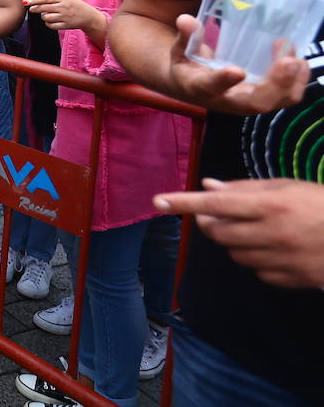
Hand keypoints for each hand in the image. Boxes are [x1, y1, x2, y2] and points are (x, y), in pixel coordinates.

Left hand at [24, 0, 100, 31]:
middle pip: (43, 8)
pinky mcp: (66, 25)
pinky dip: (48, 23)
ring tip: (48, 14)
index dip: (34, 1)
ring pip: (45, 17)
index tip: (25, 2)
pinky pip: (51, 25)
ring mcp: (64, 17)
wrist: (88, 16)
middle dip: (35, 9)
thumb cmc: (72, 5)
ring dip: (43, 16)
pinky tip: (51, 20)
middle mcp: (63, 7)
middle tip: (33, 9)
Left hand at [155, 177, 323, 287]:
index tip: (158, 201)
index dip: (184, 202)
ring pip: (234, 253)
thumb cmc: (322, 205)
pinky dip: (255, 259)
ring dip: (233, 241)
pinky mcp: (290, 279)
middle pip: (217, 232)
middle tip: (217, 213)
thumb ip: (246, 188)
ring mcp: (281, 259)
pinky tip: (274, 249)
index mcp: (271, 205)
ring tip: (255, 229)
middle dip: (210, 222)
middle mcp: (272, 233)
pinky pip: (256, 270)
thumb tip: (208, 185)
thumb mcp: (288, 187)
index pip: (215, 202)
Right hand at [165, 14, 309, 115]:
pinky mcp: (262, 99)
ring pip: (276, 102)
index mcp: (201, 87)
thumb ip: (187, 36)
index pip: (211, 87)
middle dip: (276, 84)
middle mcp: (227, 100)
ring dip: (291, 82)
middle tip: (288, 61)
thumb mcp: (180, 50)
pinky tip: (300, 62)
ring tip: (296, 58)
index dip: (224, 80)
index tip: (237, 70)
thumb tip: (185, 19)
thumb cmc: (187, 67)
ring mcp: (247, 102)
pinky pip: (285, 97)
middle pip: (255, 102)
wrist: (192, 88)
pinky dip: (297, 81)